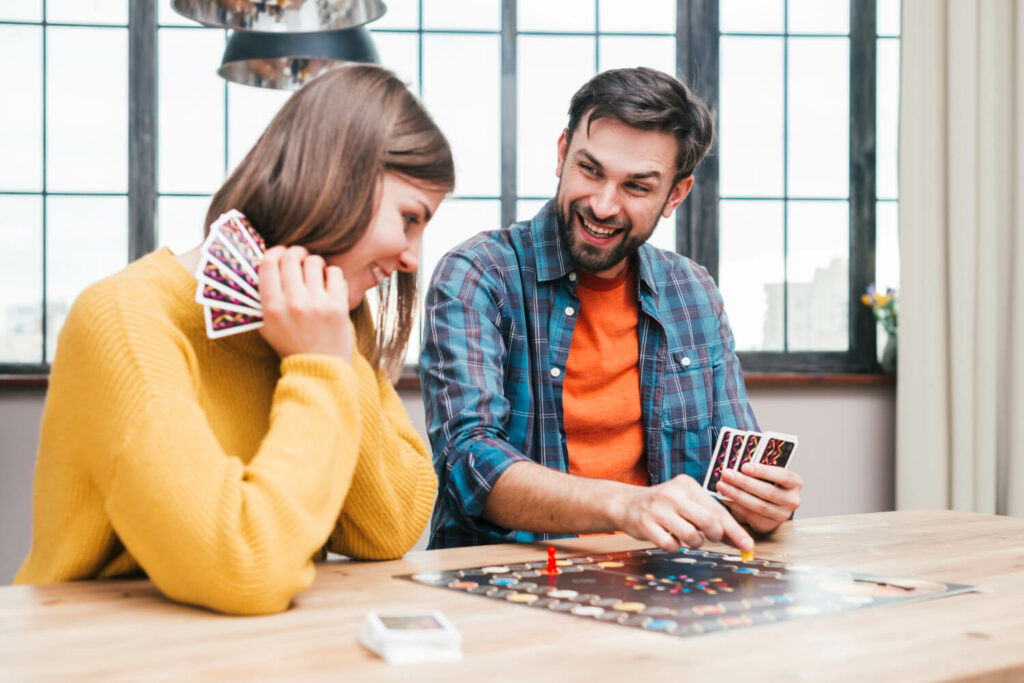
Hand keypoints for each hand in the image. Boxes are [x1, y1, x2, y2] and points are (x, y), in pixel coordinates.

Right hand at [258, 245, 352, 360]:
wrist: (319, 369)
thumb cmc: (291, 346)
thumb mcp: (266, 327)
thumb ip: (261, 300)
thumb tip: (264, 268)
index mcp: (271, 307)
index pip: (268, 263)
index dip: (274, 251)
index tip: (280, 253)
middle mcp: (293, 303)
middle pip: (291, 257)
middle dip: (295, 252)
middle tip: (300, 257)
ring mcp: (317, 303)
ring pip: (314, 261)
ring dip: (314, 262)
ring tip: (316, 272)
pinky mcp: (338, 306)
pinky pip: (335, 273)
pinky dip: (332, 274)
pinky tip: (329, 283)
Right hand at [610, 475, 752, 552]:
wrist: (626, 504)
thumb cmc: (664, 506)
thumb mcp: (687, 503)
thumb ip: (711, 518)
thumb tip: (740, 540)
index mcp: (687, 485)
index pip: (717, 510)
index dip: (734, 530)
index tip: (747, 546)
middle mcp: (673, 494)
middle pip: (708, 522)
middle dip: (715, 535)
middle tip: (710, 538)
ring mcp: (657, 509)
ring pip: (691, 536)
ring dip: (694, 542)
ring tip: (686, 536)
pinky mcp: (645, 524)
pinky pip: (671, 545)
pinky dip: (674, 547)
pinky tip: (669, 538)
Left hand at [717, 462, 802, 533]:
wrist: (770, 504)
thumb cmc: (767, 482)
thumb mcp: (768, 474)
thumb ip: (757, 469)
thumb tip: (736, 462)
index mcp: (795, 482)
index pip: (783, 476)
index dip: (763, 471)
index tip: (744, 466)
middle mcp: (792, 500)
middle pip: (767, 492)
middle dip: (744, 482)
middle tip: (727, 474)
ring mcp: (782, 515)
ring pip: (758, 505)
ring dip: (737, 494)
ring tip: (721, 485)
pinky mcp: (769, 525)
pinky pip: (750, 515)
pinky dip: (735, 505)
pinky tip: (724, 497)